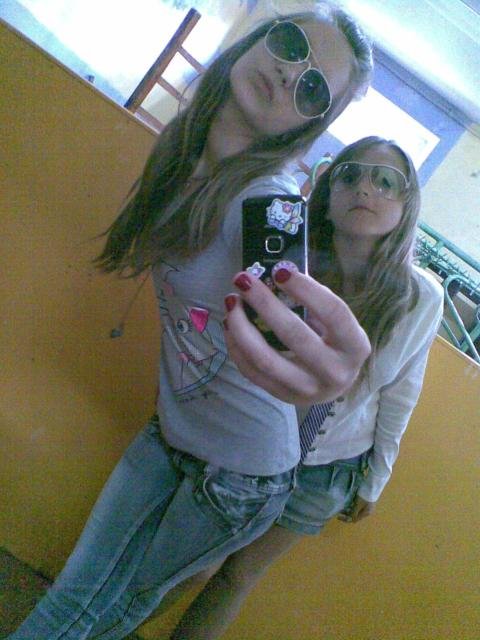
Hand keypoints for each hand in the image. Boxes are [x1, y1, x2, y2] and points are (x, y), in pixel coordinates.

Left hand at [222, 264, 370, 404]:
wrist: (333, 384)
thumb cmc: (334, 341)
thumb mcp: (336, 322)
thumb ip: (315, 301)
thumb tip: (277, 275)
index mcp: (355, 347)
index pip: (333, 313)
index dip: (306, 290)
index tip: (279, 270)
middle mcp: (335, 372)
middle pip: (294, 335)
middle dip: (264, 303)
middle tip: (243, 279)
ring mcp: (307, 390)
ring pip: (266, 359)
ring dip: (242, 327)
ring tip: (232, 301)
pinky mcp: (282, 396)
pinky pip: (252, 372)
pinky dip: (236, 346)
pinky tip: (230, 324)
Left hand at [337, 495, 375, 523]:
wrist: (371, 485)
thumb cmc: (364, 496)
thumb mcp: (358, 504)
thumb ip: (354, 512)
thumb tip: (351, 519)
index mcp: (366, 513)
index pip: (354, 519)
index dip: (345, 519)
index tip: (338, 516)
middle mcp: (366, 511)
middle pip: (355, 515)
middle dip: (346, 514)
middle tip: (339, 511)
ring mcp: (366, 506)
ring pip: (355, 510)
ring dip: (348, 510)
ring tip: (341, 507)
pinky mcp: (365, 501)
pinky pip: (356, 506)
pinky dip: (351, 506)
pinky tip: (346, 503)